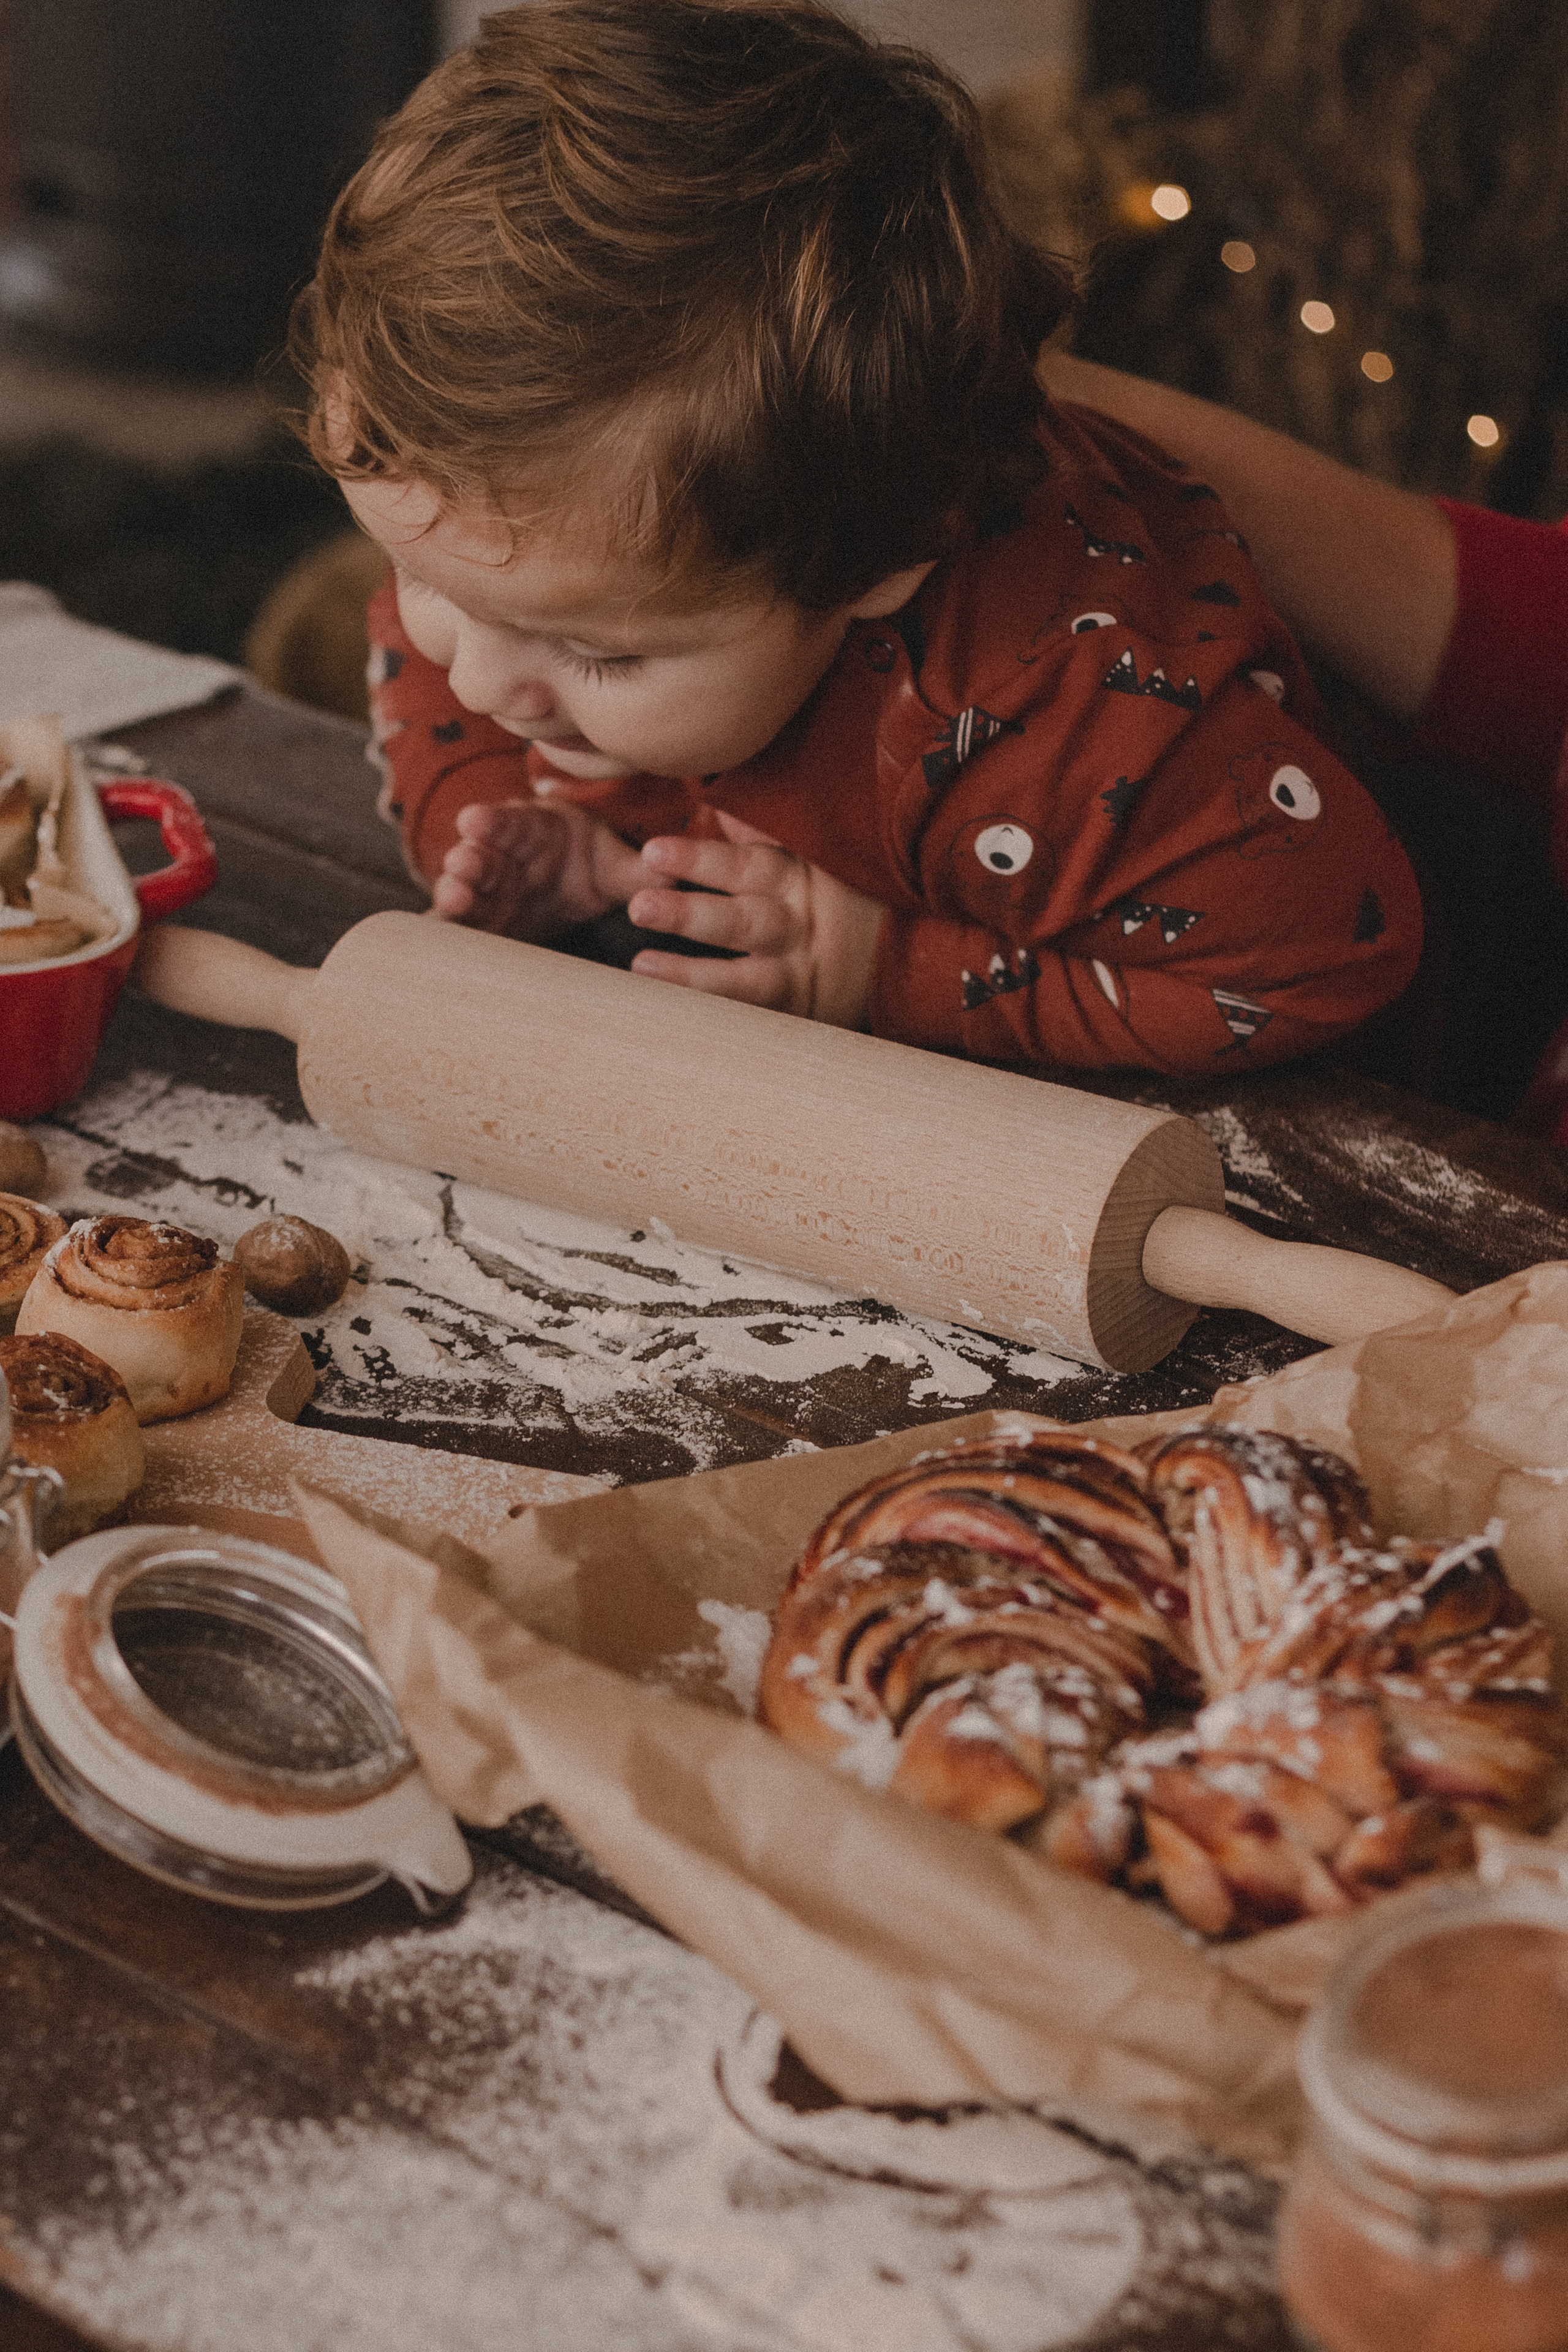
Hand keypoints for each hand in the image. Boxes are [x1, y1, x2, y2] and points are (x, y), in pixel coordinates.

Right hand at [431, 799, 644, 939]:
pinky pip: (455, 930)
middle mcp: (498, 859)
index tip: (477, 820)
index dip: (492, 822)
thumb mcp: (613, 863)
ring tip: (453, 898)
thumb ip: (637, 871)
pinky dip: (442, 937)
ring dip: (454, 894)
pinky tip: (428, 947)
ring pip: (462, 892)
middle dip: (468, 859)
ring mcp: (484, 894)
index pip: (506, 822)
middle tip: (461, 864)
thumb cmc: (587, 862)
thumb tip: (670, 873)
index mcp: (527, 831)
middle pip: (478, 856)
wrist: (570, 885)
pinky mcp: (479, 926)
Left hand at [625, 810, 884, 1027]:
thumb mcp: (821, 855)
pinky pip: (756, 1018)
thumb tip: (721, 803)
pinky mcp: (803, 1014)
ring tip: (642, 967)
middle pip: (743, 921)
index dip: (700, 860)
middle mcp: (801, 927)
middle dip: (689, 915)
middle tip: (640, 907)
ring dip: (693, 974)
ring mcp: (802, 975)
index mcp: (800, 878)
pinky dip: (718, 1017)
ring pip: (747, 980)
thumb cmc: (851, 892)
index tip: (653, 853)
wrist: (915, 949)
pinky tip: (673, 1016)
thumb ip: (769, 834)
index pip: (747, 866)